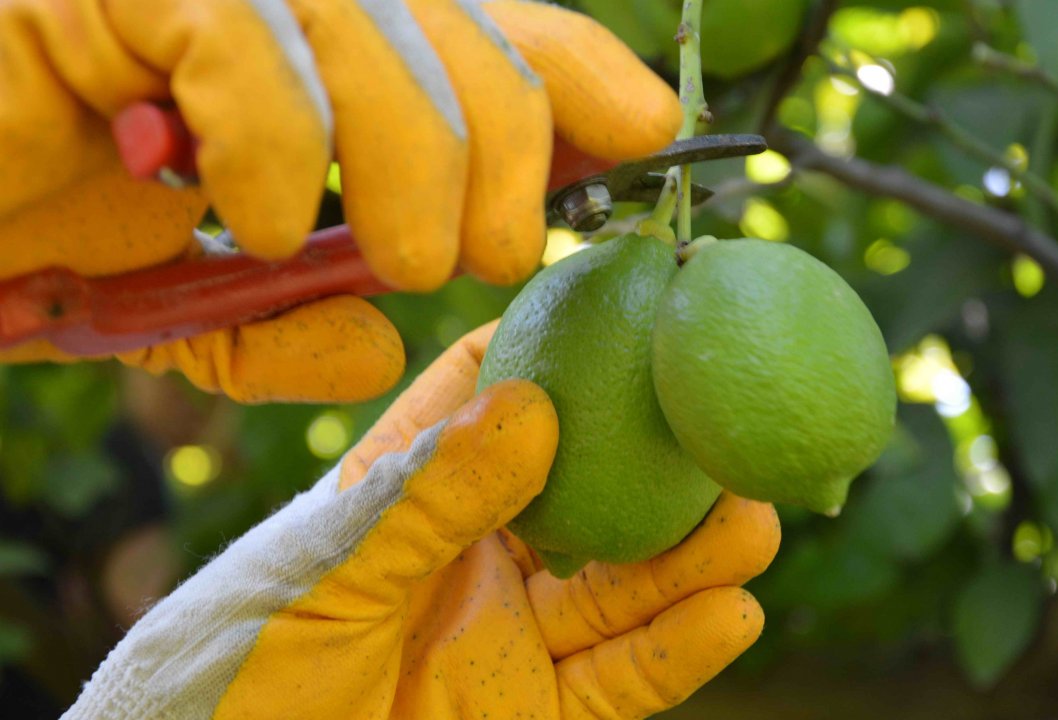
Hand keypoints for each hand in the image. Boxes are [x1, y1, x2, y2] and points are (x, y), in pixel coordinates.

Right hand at [0, 0, 680, 402]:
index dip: (581, 74)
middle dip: (505, 171)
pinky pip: (251, 55)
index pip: (493, 31)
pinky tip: (254, 218)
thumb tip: (384, 347)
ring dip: (412, 185)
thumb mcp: (207, 303)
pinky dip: (277, 160)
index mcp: (326, 47)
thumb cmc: (52, 241)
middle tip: (467, 255)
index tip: (649, 132)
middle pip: (470, 48)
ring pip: (387, 52)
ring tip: (387, 257)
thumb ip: (297, 319)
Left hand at [64, 321, 780, 718]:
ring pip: (620, 587)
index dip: (551, 344)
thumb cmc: (233, 675)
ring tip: (756, 521)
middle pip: (585, 494)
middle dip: (659, 465)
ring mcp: (507, 637)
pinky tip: (733, 614)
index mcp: (406, 496)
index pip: (485, 397)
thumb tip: (530, 404)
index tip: (628, 303)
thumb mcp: (321, 577)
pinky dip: (678, 651)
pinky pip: (619, 683)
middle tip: (726, 429)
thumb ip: (425, 501)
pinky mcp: (533, 714)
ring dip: (691, 557)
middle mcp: (469, 556)